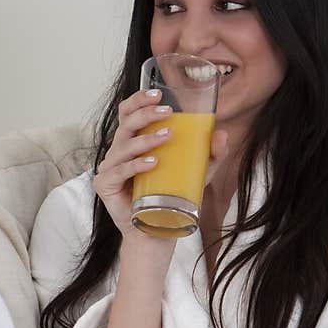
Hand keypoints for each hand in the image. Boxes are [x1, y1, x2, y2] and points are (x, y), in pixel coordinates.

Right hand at [93, 89, 228, 236]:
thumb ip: (209, 155)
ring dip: (146, 138)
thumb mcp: (195, 173)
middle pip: (125, 124)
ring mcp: (109, 168)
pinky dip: (136, 165)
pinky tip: (153, 163)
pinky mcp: (106, 185)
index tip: (157, 93)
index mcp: (133, 143)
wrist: (155, 233)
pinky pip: (119, 171)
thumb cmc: (169, 199)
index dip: (138, 100)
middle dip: (145, 113)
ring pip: (124, 146)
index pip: (128, 113)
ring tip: (167, 136)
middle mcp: (118, 152)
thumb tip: (222, 134)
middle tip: (168, 111)